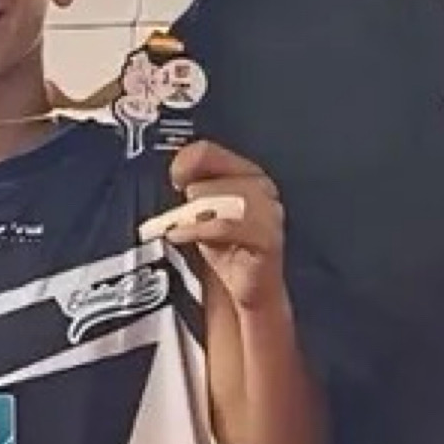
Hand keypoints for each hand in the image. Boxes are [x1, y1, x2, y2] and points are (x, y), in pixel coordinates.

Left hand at [144, 141, 287, 311]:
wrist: (242, 292)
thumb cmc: (221, 248)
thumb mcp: (198, 212)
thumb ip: (188, 188)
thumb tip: (174, 170)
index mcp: (244, 172)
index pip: (208, 152)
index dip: (184, 163)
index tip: (173, 180)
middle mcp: (262, 187)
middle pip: (212, 178)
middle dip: (191, 199)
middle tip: (181, 218)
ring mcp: (269, 212)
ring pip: (221, 199)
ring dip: (193, 215)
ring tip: (180, 229)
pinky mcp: (269, 239)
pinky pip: (226, 226)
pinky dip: (198, 230)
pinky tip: (181, 236)